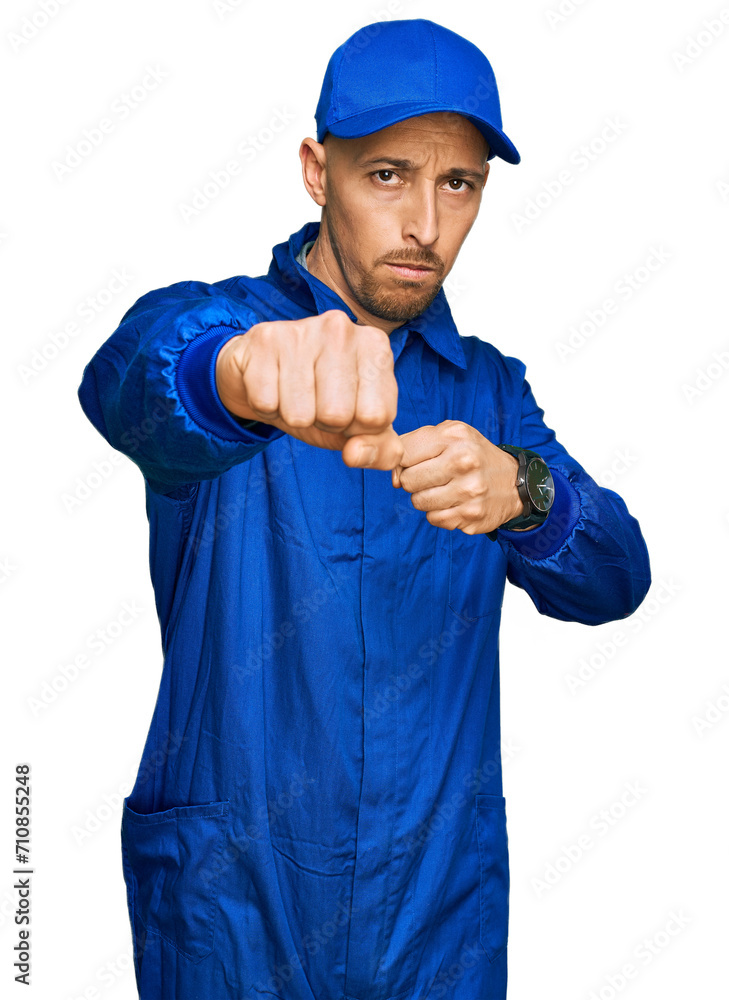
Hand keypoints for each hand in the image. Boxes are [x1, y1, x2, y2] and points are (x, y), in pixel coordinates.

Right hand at [215, 309, 402, 469]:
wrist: (265, 373)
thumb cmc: (321, 399)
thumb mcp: (359, 427)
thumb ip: (380, 450)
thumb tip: (354, 454)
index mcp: (376, 346)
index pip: (376, 417)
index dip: (356, 427)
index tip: (347, 407)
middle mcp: (342, 329)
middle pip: (337, 416)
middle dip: (324, 422)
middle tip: (316, 400)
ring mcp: (302, 330)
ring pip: (300, 414)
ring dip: (294, 417)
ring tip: (293, 393)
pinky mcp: (265, 339)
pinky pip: (266, 404)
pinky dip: (266, 407)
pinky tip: (271, 386)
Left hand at [391, 420, 525, 533]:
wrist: (515, 482)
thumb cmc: (473, 455)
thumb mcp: (450, 435)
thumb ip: (414, 445)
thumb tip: (393, 478)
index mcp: (455, 437)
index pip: (404, 455)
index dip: (404, 462)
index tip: (416, 463)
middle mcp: (464, 462)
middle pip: (408, 481)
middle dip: (414, 481)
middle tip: (432, 477)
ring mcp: (469, 491)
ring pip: (418, 502)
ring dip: (425, 498)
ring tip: (444, 489)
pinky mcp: (472, 516)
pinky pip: (434, 519)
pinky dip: (439, 513)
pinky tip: (454, 503)